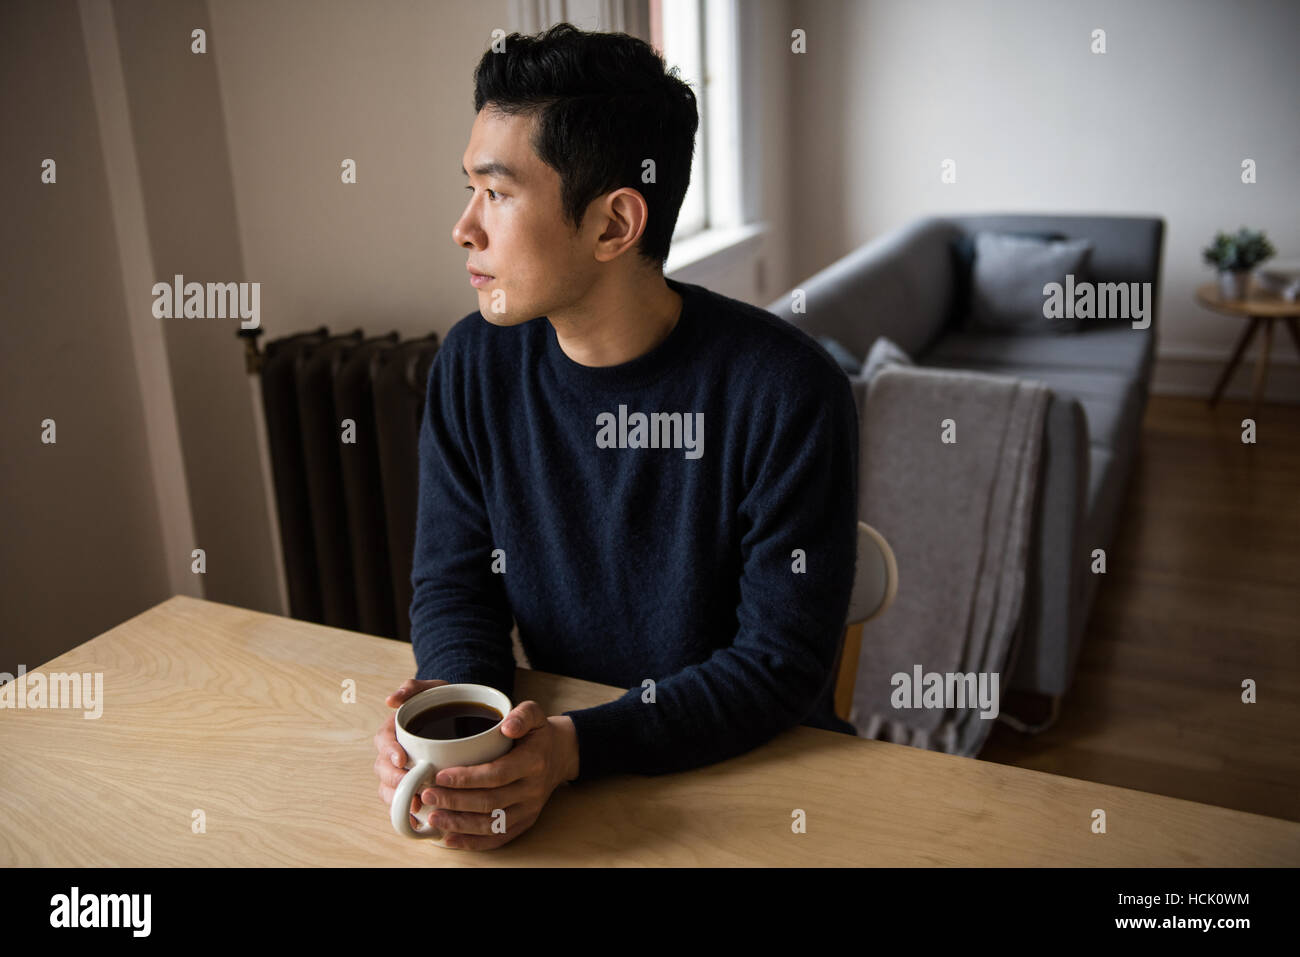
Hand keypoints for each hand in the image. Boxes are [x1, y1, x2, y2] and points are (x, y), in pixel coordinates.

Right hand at [373, 678, 447, 822]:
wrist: (462, 715)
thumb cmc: (444, 701)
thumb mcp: (432, 689)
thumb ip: (413, 688)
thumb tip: (391, 700)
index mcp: (395, 730)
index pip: (383, 741)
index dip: (389, 752)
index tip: (402, 760)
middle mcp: (394, 753)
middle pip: (383, 770)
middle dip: (394, 780)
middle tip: (411, 786)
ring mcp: (401, 772)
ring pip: (389, 789)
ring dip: (398, 799)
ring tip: (414, 805)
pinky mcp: (413, 787)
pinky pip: (403, 803)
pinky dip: (407, 812)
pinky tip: (418, 820)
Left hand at [416, 701, 578, 849]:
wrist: (561, 755)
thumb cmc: (539, 734)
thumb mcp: (535, 713)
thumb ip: (523, 714)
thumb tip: (506, 726)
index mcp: (533, 762)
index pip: (497, 774)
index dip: (467, 778)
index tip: (440, 776)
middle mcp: (532, 790)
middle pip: (490, 802)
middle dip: (455, 801)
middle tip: (428, 795)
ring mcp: (529, 810)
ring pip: (491, 824)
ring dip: (459, 824)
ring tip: (434, 818)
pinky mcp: (524, 823)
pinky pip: (498, 838)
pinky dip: (473, 842)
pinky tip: (450, 839)